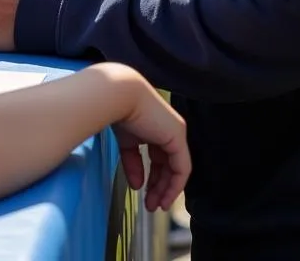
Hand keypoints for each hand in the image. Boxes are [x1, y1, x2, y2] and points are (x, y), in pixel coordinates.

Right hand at [111, 78, 189, 212]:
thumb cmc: (117, 110)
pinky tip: (163, 196)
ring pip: (176, 169)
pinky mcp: (178, 138)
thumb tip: (136, 185)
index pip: (158, 158)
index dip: (152, 178)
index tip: (143, 193)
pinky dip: (174, 185)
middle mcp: (168, 130)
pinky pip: (182, 168)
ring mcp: (175, 133)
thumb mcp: (125, 142)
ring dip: (166, 190)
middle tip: (151, 205)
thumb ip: (132, 162)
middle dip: (158, 187)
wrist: (119, 94)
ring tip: (156, 205)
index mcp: (155, 127)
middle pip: (167, 166)